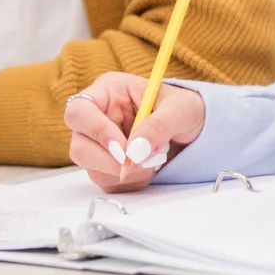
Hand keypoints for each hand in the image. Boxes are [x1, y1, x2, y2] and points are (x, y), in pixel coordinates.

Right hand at [64, 73, 205, 192]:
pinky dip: (130, 182)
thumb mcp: (181, 108)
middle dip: (109, 160)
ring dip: (124, 172)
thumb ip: (158, 125)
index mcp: (109, 92)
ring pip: (91, 169)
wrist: (195, 129)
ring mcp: (100, 144)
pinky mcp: (107, 165)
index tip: (124, 148)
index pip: (80, 110)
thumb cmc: (185, 108)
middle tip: (142, 162)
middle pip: (79, 146)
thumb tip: (135, 150)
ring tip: (154, 159)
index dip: (96, 131)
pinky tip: (149, 168)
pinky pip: (107, 183)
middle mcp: (98, 117)